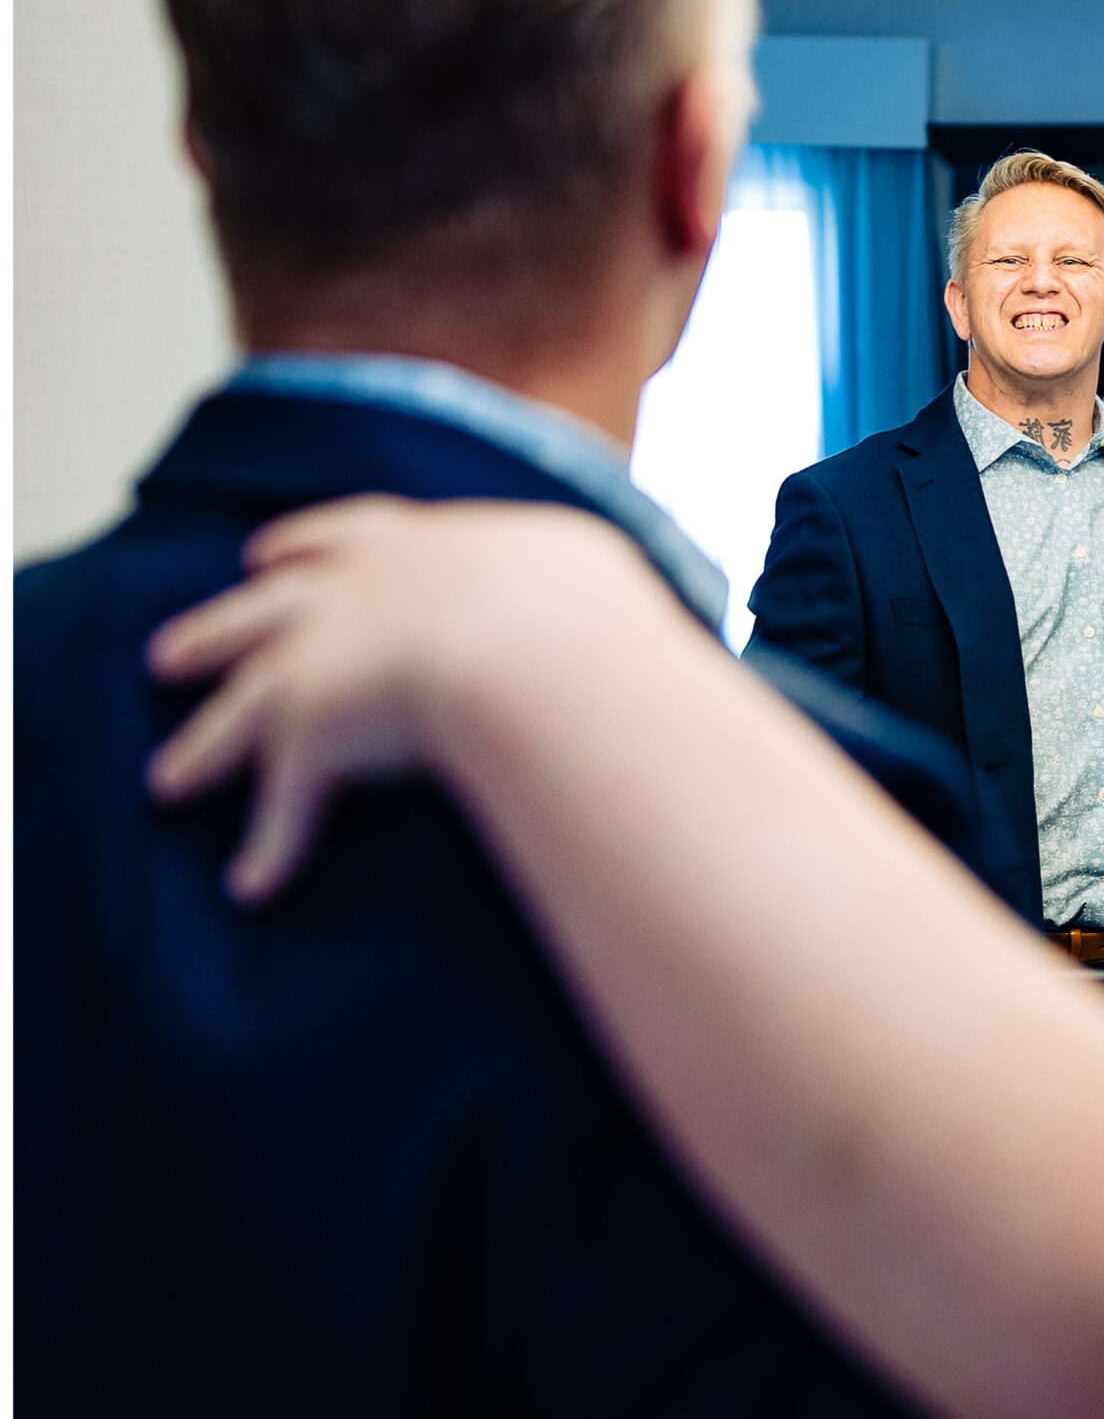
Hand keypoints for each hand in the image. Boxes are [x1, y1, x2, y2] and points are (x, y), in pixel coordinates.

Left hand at [145, 495, 687, 902]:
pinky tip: (252, 883)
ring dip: (206, 742)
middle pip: (262, 608)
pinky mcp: (312, 732)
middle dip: (217, 629)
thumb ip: (580, 590)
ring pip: (243, 703)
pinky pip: (283, 802)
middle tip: (167, 653)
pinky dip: (268, 844)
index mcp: (421, 545)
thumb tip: (622, 619)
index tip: (267, 553)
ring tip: (169, 778)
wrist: (537, 646)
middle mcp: (353, 590)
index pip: (347, 535)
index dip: (305, 547)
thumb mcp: (585, 573)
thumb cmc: (581, 611)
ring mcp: (321, 658)